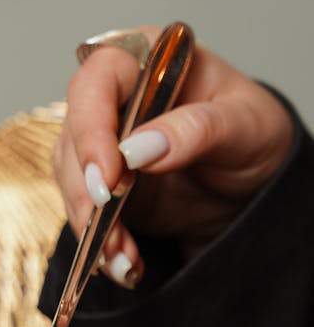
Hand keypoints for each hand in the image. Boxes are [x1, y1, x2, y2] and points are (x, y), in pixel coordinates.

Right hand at [54, 25, 293, 281]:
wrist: (253, 185)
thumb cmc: (254, 135)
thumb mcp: (243, 125)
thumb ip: (196, 129)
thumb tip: (138, 149)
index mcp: (147, 62)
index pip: (97, 81)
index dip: (91, 127)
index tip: (110, 174)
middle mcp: (115, 101)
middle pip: (73, 138)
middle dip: (86, 192)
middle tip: (107, 231)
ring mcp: (104, 147)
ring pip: (73, 183)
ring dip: (92, 227)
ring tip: (122, 258)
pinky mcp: (104, 190)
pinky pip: (87, 216)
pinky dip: (100, 246)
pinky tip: (125, 265)